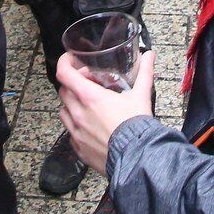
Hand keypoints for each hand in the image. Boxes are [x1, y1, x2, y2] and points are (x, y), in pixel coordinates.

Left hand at [56, 49, 155, 174]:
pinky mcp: (78, 149)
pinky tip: (91, 127)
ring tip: (88, 106)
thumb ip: (144, 72)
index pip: (64, 74)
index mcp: (90, 97)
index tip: (70, 60)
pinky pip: (70, 133)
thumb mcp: (141, 95)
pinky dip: (76, 126)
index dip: (65, 63)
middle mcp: (78, 114)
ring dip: (72, 105)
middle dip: (74, 84)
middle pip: (64, 91)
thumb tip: (150, 55)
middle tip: (89, 84)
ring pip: (64, 111)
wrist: (137, 157)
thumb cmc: (137, 126)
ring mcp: (76, 132)